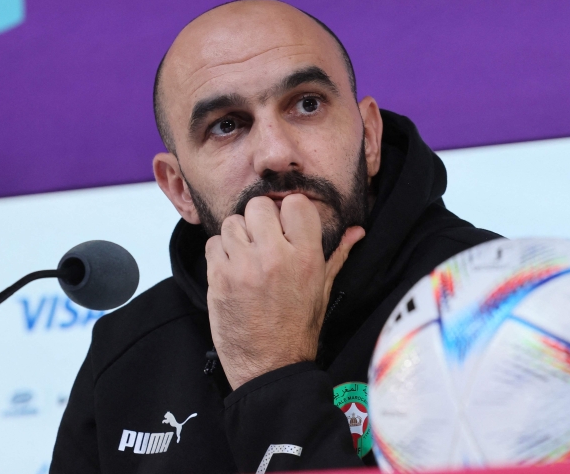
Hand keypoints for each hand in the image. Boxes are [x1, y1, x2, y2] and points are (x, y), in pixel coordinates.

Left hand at [204, 194, 364, 389]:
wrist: (269, 367)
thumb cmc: (298, 328)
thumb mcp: (322, 289)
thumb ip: (337, 254)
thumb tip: (357, 230)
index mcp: (307, 257)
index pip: (295, 203)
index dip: (288, 212)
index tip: (286, 226)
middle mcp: (275, 256)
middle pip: (259, 206)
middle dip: (260, 220)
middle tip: (263, 241)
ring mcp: (244, 267)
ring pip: (232, 222)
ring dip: (238, 236)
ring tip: (246, 257)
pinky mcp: (218, 279)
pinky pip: (213, 244)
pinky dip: (220, 253)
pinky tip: (232, 269)